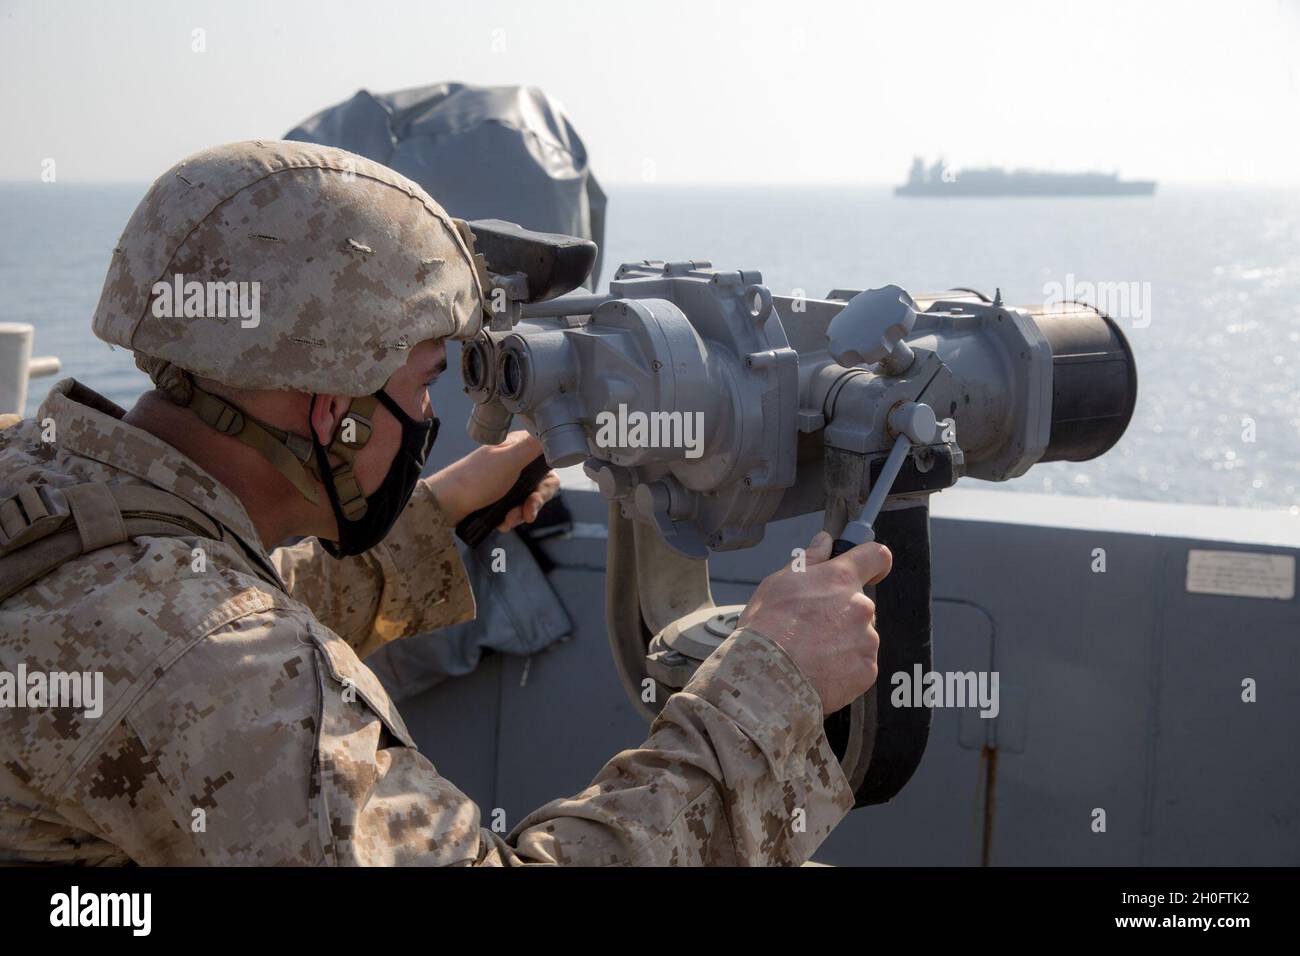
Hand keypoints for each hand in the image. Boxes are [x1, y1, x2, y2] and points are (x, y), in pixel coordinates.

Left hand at [428, 430, 559, 530]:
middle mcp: (516, 461)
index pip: (548, 462)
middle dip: (533, 503)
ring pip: (529, 499)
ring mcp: (508, 480)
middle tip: (525, 513)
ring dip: (520, 513)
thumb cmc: (476, 479)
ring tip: (507, 520)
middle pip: (541, 485)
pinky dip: (511, 517)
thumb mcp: (509, 459)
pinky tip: (501, 522)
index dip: (546, 482)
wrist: (447, 504)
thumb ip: (535, 445)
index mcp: (519, 447)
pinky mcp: (500, 496)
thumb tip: (556, 426)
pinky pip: (516, 509)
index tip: (537, 493)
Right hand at [738, 530, 891, 715]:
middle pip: (859, 604)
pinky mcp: (867, 670)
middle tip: (811, 628)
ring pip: (860, 636)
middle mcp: (860, 606)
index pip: (875, 557)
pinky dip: (844, 667)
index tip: (869, 571)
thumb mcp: (778, 584)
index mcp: (840, 579)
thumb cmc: (766, 629)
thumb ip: (808, 560)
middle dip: (841, 613)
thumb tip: (824, 542)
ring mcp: (867, 640)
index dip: (873, 562)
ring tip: (810, 654)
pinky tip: (819, 670)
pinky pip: (860, 664)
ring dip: (842, 641)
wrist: (766, 680)